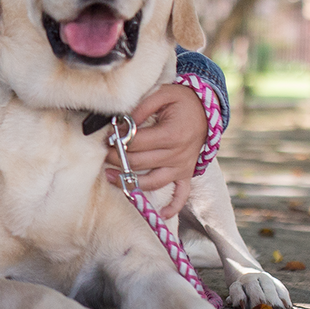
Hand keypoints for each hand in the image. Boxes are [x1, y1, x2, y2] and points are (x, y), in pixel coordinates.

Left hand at [103, 84, 207, 218]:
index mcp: (172, 134)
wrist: (206, 109)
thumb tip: (122, 124)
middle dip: (117, 159)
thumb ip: (141, 108)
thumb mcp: (162, 93)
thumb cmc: (181, 100)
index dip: (118, 141)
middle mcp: (178, 154)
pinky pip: (182, 195)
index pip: (138, 143)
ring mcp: (183, 166)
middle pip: (140, 163)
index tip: (106, 138)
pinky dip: (173, 206)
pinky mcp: (186, 173)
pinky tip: (161, 214)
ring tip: (109, 176)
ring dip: (130, 182)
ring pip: (153, 181)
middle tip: (103, 154)